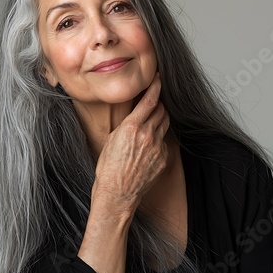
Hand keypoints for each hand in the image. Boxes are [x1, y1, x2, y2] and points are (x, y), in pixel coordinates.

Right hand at [92, 73, 169, 216]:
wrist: (117, 193)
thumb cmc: (108, 168)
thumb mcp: (111, 140)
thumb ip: (126, 126)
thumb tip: (135, 118)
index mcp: (131, 127)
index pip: (150, 100)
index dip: (156, 87)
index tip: (158, 79)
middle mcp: (147, 135)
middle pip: (161, 110)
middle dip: (158, 103)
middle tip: (154, 101)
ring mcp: (157, 147)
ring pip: (165, 124)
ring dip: (161, 118)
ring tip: (152, 120)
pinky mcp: (163, 159)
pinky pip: (165, 142)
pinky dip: (159, 138)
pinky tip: (149, 145)